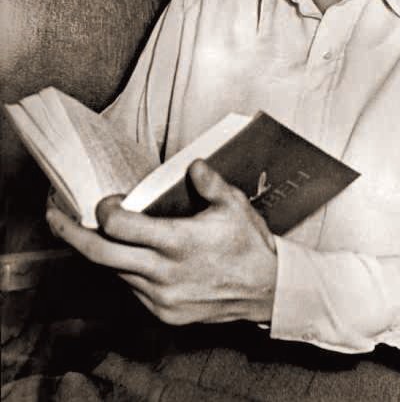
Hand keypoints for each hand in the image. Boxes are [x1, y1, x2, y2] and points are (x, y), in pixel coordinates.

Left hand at [46, 160, 277, 324]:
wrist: (267, 292)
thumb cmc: (250, 244)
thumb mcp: (235, 205)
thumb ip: (209, 181)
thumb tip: (191, 164)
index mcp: (179, 242)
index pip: (120, 226)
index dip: (105, 210)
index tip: (108, 200)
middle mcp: (164, 273)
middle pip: (101, 255)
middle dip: (71, 233)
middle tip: (53, 215)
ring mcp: (162, 298)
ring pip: (115, 273)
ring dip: (102, 252)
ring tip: (91, 233)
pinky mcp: (165, 313)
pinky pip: (132, 290)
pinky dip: (125, 270)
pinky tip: (129, 257)